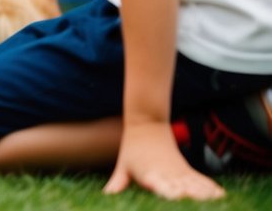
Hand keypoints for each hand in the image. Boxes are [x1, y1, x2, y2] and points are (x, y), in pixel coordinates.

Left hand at [103, 121, 224, 200]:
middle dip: (192, 202)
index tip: (178, 199)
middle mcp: (168, 175)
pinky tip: (221, 196)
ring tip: (216, 206)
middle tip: (201, 208)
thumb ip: (117, 183)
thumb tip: (105, 194)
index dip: (171, 195)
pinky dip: (211, 189)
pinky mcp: (187, 169)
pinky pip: (202, 181)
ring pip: (197, 187)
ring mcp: (180, 172)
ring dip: (205, 197)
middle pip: (184, 192)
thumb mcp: (122, 166)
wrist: (147, 124)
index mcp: (151, 176)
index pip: (163, 189)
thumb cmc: (132, 149)